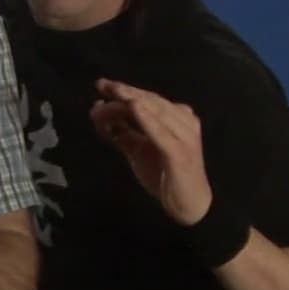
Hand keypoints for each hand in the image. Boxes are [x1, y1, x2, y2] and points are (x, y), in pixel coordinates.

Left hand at [89, 78, 211, 224]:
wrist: (189, 204)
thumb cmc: (165, 176)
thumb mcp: (139, 150)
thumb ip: (122, 132)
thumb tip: (99, 111)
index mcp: (177, 118)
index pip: (149, 99)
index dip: (126, 90)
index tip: (102, 85)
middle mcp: (184, 122)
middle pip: (152, 101)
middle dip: (126, 91)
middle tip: (103, 85)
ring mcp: (185, 137)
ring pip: (157, 112)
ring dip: (133, 101)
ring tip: (115, 91)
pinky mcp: (180, 153)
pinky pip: (161, 133)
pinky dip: (147, 119)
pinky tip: (133, 108)